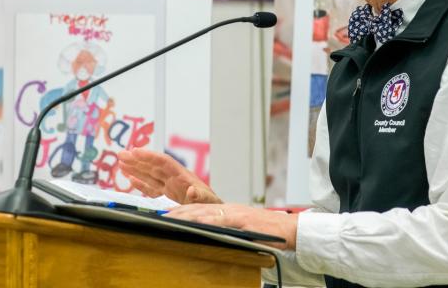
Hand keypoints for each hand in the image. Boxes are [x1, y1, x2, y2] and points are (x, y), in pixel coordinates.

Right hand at [116, 148, 220, 203]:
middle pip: (153, 166)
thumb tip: (192, 190)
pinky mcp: (169, 195)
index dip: (149, 157)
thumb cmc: (213, 207)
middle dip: (138, 160)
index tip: (135, 151)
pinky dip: (140, 183)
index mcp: (183, 177)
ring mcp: (171, 186)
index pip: (163, 163)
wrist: (216, 214)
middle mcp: (175, 179)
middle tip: (121, 153)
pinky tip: (130, 178)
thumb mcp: (208, 201)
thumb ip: (200, 196)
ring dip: (136, 168)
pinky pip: (151, 187)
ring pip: (150, 175)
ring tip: (121, 162)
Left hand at [164, 203, 297, 250]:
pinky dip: (207, 220)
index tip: (163, 215)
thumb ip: (226, 231)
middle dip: (176, 212)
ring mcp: (236, 214)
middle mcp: (229, 209)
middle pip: (197, 208)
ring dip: (185, 215)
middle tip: (157, 215)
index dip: (180, 211)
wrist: (290, 230)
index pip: (198, 209)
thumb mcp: (242, 230)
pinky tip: (196, 222)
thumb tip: (208, 238)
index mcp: (227, 212)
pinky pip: (222, 220)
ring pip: (205, 212)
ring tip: (168, 218)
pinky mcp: (244, 221)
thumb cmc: (268, 233)